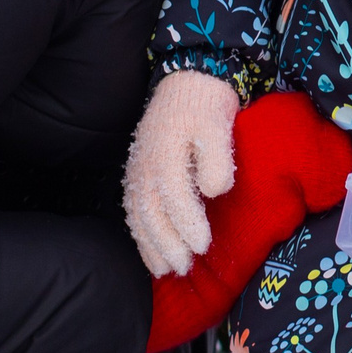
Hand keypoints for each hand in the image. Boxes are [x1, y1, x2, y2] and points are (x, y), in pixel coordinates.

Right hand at [122, 72, 239, 275]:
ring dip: (151, 245)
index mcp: (165, 154)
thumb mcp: (218, 125)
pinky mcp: (137, 172)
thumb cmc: (205, 104)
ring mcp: (137, 170)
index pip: (174, 198)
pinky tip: (150, 250)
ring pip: (139, 216)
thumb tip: (214, 191)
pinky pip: (133, 209)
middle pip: (152, 214)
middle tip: (185, 268)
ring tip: (165, 269)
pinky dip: (140, 233)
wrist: (187, 82)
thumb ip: (217, 159)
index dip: (187, 225)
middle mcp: (145, 166)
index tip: (203, 245)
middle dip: (167, 245)